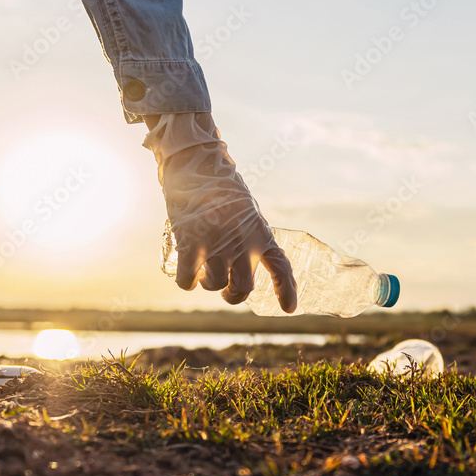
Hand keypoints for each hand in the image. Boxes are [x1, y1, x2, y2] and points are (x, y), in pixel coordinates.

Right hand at [143, 112, 296, 312]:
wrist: (198, 165)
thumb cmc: (222, 188)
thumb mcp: (247, 213)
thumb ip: (249, 239)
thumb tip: (240, 266)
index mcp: (261, 235)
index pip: (281, 268)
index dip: (287, 292)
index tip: (289, 310)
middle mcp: (243, 243)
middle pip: (243, 288)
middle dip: (233, 296)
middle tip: (226, 291)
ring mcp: (217, 245)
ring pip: (215, 285)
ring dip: (208, 285)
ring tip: (203, 275)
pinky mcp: (190, 244)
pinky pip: (187, 279)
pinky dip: (186, 282)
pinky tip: (186, 278)